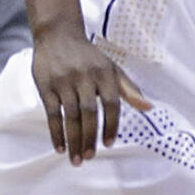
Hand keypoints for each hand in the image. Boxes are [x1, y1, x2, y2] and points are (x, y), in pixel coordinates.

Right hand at [31, 28, 149, 164]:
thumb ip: (130, 90)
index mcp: (105, 74)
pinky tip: (60, 147)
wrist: (58, 35)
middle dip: (89, 138)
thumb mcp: (113, 69)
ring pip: (70, 116)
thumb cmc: (90, 58)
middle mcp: (84, 77)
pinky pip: (51, 113)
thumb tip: (149, 108)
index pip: (112, 104)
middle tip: (90, 158)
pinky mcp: (45, 84)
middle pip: (89, 113)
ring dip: (73, 140)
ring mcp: (63, 81)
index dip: (111, 125)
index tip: (108, 144)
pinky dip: (56, 132)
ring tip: (76, 159)